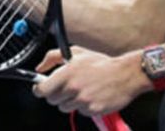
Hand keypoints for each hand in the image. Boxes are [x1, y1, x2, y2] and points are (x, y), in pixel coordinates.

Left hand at [32, 46, 149, 116]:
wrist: (125, 74)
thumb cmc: (100, 63)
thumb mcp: (75, 53)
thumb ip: (52, 57)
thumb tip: (39, 68)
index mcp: (67, 73)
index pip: (42, 89)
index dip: (40, 89)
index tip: (41, 88)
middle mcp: (73, 88)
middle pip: (52, 100)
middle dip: (56, 94)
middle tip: (66, 87)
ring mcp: (83, 100)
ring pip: (64, 107)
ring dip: (70, 101)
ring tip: (82, 90)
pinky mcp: (92, 110)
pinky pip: (80, 112)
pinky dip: (84, 106)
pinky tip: (92, 95)